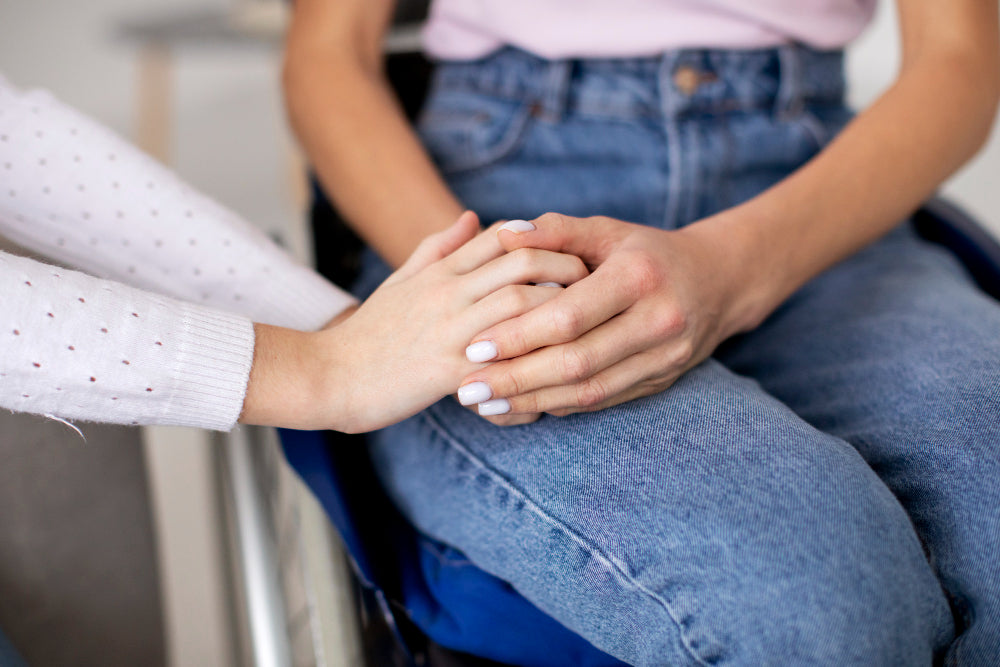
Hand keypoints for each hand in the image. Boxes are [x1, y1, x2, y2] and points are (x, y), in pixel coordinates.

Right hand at [241, 212, 588, 431]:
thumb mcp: (402, 280)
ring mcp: (450, 329)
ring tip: (589, 321)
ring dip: (563, 308)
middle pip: (523, 260)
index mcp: (441, 270)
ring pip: (521, 302)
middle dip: (569, 266)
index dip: (547, 237)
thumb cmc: (370, 332)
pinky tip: (563, 367)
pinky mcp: (449, 370)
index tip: (576, 250)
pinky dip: (538, 361)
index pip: (503, 235)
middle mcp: (449, 292)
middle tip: (597, 283)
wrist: (328, 374)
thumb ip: (439, 247)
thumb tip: (475, 216)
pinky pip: (505, 359)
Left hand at [456, 213, 760, 418]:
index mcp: (639, 278)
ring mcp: (664, 358)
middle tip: (467, 389)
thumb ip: (556, 231)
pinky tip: (521, 407)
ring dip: (533, 402)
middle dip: (517, 379)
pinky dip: (559, 406)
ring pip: (590, 391)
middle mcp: (658, 322)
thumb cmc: (647, 251)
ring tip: (484, 405)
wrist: (719, 281)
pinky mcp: (661, 381)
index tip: (473, 346)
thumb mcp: (607, 231)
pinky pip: (604, 400)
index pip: (569, 317)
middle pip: (577, 362)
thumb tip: (504, 232)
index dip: (518, 335)